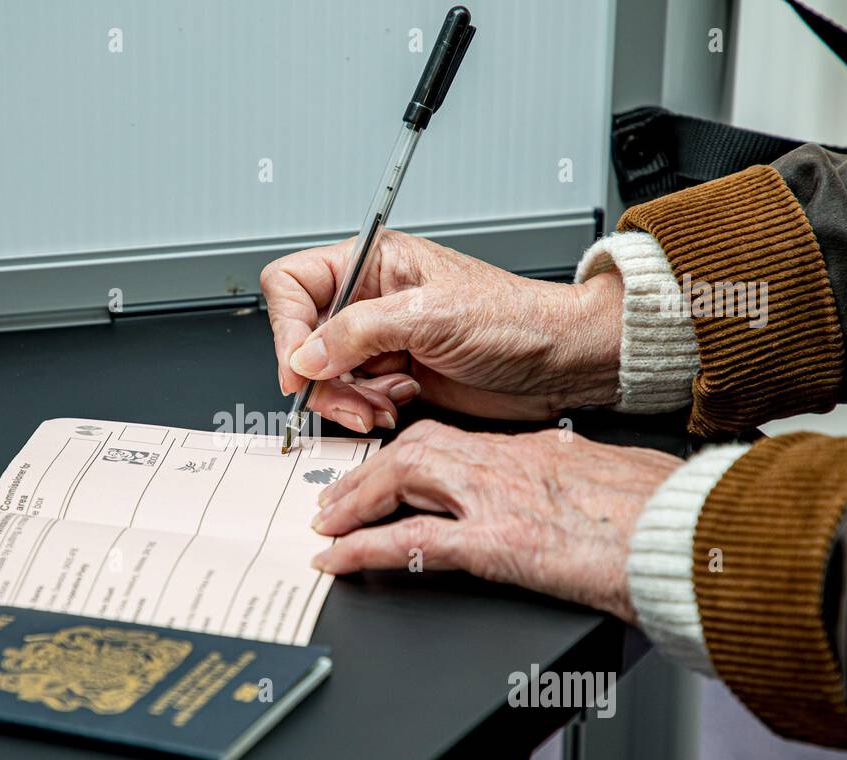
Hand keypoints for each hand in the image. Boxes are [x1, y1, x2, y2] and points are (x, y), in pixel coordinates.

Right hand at [260, 231, 623, 432]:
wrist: (559, 363)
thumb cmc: (516, 320)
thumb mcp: (431, 316)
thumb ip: (359, 331)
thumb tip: (305, 355)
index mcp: (372, 262)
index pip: (293, 284)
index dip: (287, 327)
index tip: (299, 368)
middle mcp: (369, 300)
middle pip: (302, 340)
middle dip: (323, 377)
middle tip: (352, 397)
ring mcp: (379, 342)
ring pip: (324, 377)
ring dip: (347, 400)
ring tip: (385, 404)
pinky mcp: (392, 378)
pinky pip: (352, 400)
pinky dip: (367, 411)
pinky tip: (399, 406)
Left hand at [309, 421, 681, 622]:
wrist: (697, 537)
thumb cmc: (672, 516)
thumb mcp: (620, 485)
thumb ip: (580, 487)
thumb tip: (570, 501)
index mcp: (540, 450)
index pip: (454, 441)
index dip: (410, 456)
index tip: (389, 473)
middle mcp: (512, 463)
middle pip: (417, 449)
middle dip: (369, 473)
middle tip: (338, 498)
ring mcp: (502, 498)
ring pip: (404, 477)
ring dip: (357, 500)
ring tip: (328, 525)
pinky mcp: (502, 541)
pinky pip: (415, 540)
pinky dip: (368, 547)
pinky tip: (339, 560)